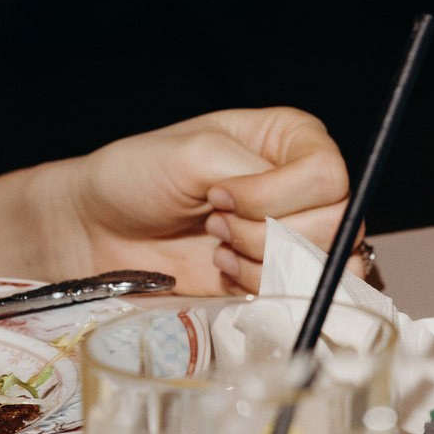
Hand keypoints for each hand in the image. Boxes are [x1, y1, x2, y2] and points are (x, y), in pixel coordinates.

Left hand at [44, 108, 352, 295]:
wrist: (96, 231)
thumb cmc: (136, 177)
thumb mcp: (192, 153)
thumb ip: (249, 174)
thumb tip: (286, 213)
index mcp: (291, 141)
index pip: (329, 174)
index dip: (278, 196)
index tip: (221, 196)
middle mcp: (304, 185)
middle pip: (337, 221)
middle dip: (267, 232)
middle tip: (216, 223)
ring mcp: (296, 233)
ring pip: (328, 261)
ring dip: (265, 261)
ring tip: (219, 247)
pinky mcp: (279, 275)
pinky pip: (306, 293)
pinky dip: (264, 288)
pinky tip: (225, 272)